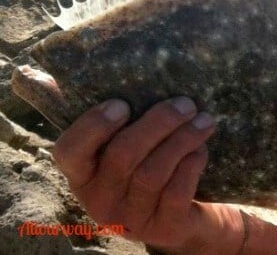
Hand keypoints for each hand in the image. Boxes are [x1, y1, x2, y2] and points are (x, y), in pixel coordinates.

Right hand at [53, 97, 242, 252]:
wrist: (188, 215)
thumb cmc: (150, 166)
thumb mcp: (124, 145)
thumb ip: (99, 116)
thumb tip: (47, 73)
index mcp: (82, 176)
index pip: (69, 152)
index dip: (93, 126)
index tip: (122, 104)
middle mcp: (101, 201)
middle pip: (123, 156)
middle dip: (158, 123)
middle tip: (186, 103)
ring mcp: (132, 219)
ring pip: (153, 172)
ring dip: (182, 140)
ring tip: (203, 120)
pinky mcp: (165, 228)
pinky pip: (176, 192)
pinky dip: (191, 166)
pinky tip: (201, 149)